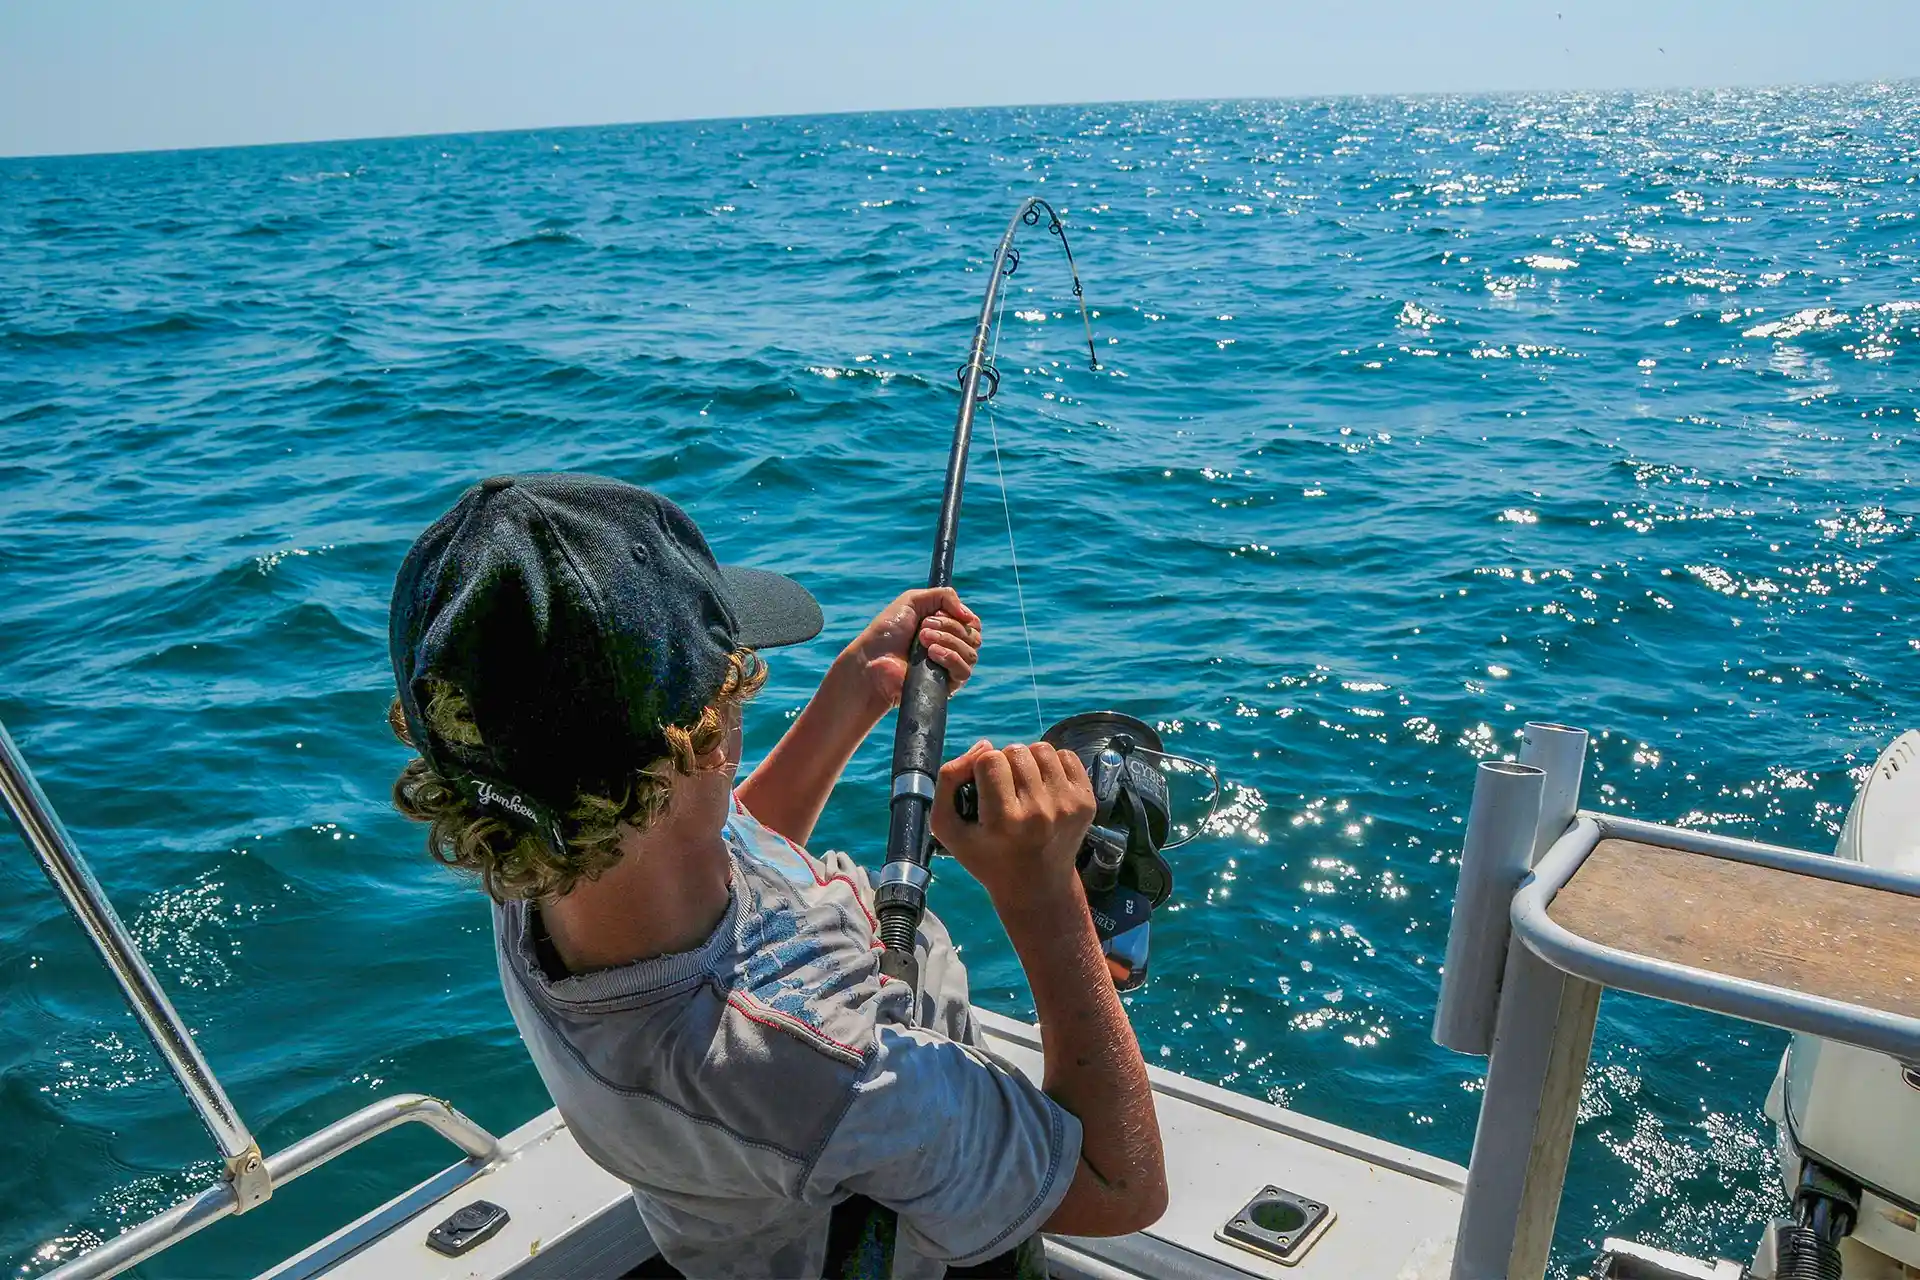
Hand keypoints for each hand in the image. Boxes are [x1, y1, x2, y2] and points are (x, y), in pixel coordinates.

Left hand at [841, 587, 982, 711]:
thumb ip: (944, 596)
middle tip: (923, 628)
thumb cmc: (887, 632)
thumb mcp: (913, 600)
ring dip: (947, 640)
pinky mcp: (946, 686)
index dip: (960, 616)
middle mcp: (952, 648)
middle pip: (974, 636)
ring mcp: (950, 668)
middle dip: (949, 627)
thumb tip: (968, 615)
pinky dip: (950, 658)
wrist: (871, 660)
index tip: (937, 614)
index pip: (973, 623)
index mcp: (947, 629)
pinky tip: (931, 654)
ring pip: (971, 654)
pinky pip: (964, 672)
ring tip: (921, 640)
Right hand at [932, 740, 1094, 906]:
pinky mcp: (1086, 802)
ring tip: (1024, 786)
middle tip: (1004, 790)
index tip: (983, 789)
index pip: (990, 760)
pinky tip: (1044, 787)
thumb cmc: (986, 856)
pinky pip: (1067, 756)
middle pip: (1016, 751)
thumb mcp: (948, 828)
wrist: (1036, 887)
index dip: (981, 768)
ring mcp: (1067, 806)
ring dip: (1029, 761)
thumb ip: (949, 780)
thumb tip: (984, 745)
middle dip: (1005, 763)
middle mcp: (1039, 812)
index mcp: (1004, 821)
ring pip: (1042, 749)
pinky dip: (1053, 765)